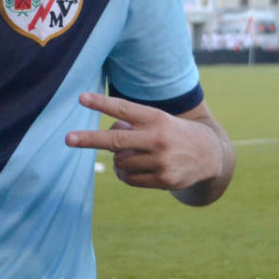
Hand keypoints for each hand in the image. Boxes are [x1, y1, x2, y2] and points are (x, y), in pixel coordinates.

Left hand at [65, 93, 226, 193]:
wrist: (210, 154)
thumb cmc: (172, 132)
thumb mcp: (157, 120)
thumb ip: (132, 125)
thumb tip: (107, 136)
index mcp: (156, 118)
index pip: (124, 108)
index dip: (101, 103)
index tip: (81, 98)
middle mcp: (159, 138)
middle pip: (116, 140)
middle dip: (89, 139)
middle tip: (68, 139)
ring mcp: (162, 161)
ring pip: (120, 162)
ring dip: (119, 159)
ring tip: (133, 154)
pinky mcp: (164, 180)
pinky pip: (129, 178)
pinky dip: (125, 174)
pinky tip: (137, 168)